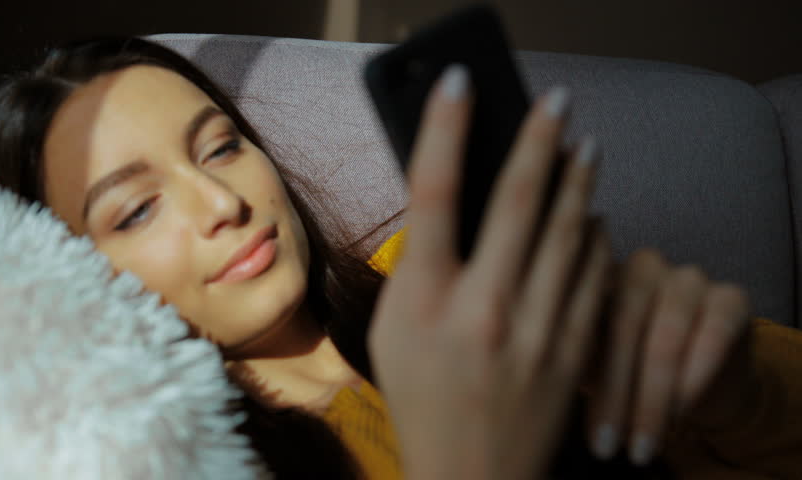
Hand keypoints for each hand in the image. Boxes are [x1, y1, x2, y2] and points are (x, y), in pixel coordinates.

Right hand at [369, 64, 610, 479]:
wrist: (470, 475)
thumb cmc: (419, 399)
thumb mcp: (393, 330)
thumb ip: (418, 268)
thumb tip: (451, 206)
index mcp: (424, 301)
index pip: (434, 194)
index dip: (445, 129)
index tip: (460, 84)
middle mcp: (483, 308)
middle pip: (518, 202)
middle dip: (538, 141)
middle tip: (555, 102)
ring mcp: (536, 330)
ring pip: (569, 233)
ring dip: (578, 181)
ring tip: (585, 144)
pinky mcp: (572, 350)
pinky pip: (592, 277)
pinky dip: (593, 239)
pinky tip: (592, 216)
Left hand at [585, 248, 755, 464]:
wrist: (697, 378)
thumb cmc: (627, 368)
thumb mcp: (592, 362)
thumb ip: (571, 354)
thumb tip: (539, 374)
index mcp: (598, 272)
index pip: (581, 316)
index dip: (576, 374)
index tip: (580, 431)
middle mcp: (643, 266)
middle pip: (624, 324)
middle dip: (616, 393)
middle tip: (607, 446)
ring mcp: (688, 277)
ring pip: (667, 335)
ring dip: (654, 398)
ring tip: (642, 444)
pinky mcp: (731, 297)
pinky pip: (713, 336)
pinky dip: (694, 380)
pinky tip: (680, 415)